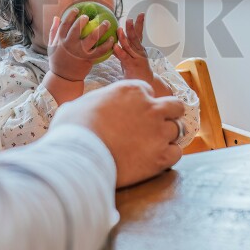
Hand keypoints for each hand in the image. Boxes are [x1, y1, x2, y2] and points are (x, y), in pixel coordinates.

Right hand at [47, 9, 114, 81]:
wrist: (64, 77)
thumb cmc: (57, 60)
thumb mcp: (51, 46)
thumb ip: (53, 31)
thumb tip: (56, 17)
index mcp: (61, 40)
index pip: (65, 24)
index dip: (71, 16)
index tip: (77, 10)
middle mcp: (70, 45)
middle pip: (77, 29)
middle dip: (83, 20)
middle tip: (89, 16)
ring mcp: (80, 52)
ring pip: (92, 38)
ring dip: (101, 29)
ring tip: (107, 23)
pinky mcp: (88, 58)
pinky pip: (100, 50)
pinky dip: (107, 45)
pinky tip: (112, 39)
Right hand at [51, 80, 184, 187]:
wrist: (79, 155)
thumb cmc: (73, 129)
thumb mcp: (77, 105)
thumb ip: (90, 104)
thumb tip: (76, 109)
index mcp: (131, 90)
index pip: (148, 91)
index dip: (141, 103)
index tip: (134, 114)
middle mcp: (150, 107)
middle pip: (174, 106)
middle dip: (167, 114)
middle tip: (154, 126)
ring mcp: (159, 131)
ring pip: (176, 129)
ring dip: (166, 137)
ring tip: (150, 146)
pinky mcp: (161, 156)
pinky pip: (177, 152)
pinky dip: (168, 156)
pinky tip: (153, 160)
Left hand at [114, 13, 172, 97]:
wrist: (145, 84)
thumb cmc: (135, 71)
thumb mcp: (130, 57)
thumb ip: (124, 49)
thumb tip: (115, 40)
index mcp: (139, 49)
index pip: (139, 34)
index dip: (140, 24)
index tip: (141, 14)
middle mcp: (139, 52)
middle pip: (136, 38)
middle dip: (133, 27)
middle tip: (129, 19)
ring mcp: (136, 59)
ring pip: (130, 47)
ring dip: (124, 37)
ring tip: (119, 30)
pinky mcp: (131, 66)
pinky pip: (124, 57)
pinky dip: (119, 51)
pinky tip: (115, 46)